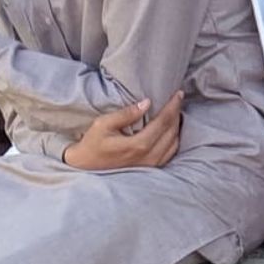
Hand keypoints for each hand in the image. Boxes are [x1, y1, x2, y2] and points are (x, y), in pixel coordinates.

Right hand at [63, 94, 183, 171]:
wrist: (85, 168)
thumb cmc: (93, 145)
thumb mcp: (103, 124)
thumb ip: (126, 114)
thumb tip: (147, 103)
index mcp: (138, 145)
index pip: (163, 122)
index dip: (173, 106)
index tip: (177, 94)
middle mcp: (148, 157)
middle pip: (172, 132)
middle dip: (176, 113)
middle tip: (177, 99)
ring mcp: (150, 165)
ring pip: (174, 143)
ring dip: (176, 126)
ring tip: (174, 112)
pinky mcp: (150, 169)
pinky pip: (170, 153)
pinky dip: (174, 139)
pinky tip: (170, 130)